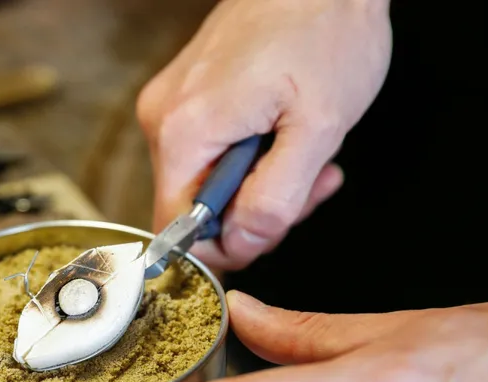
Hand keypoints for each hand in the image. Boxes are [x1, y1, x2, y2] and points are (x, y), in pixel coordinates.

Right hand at [138, 0, 391, 269]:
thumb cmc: (324, 29)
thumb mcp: (318, 128)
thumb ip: (277, 199)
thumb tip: (241, 244)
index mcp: (184, 132)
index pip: (178, 230)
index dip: (228, 246)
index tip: (274, 226)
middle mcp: (163, 119)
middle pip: (192, 207)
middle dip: (253, 211)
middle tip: (308, 184)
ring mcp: (170, 104)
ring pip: (204, 181)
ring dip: (257, 183)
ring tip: (306, 150)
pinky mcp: (184, 96)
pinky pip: (207, 151)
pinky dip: (247, 156)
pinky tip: (284, 134)